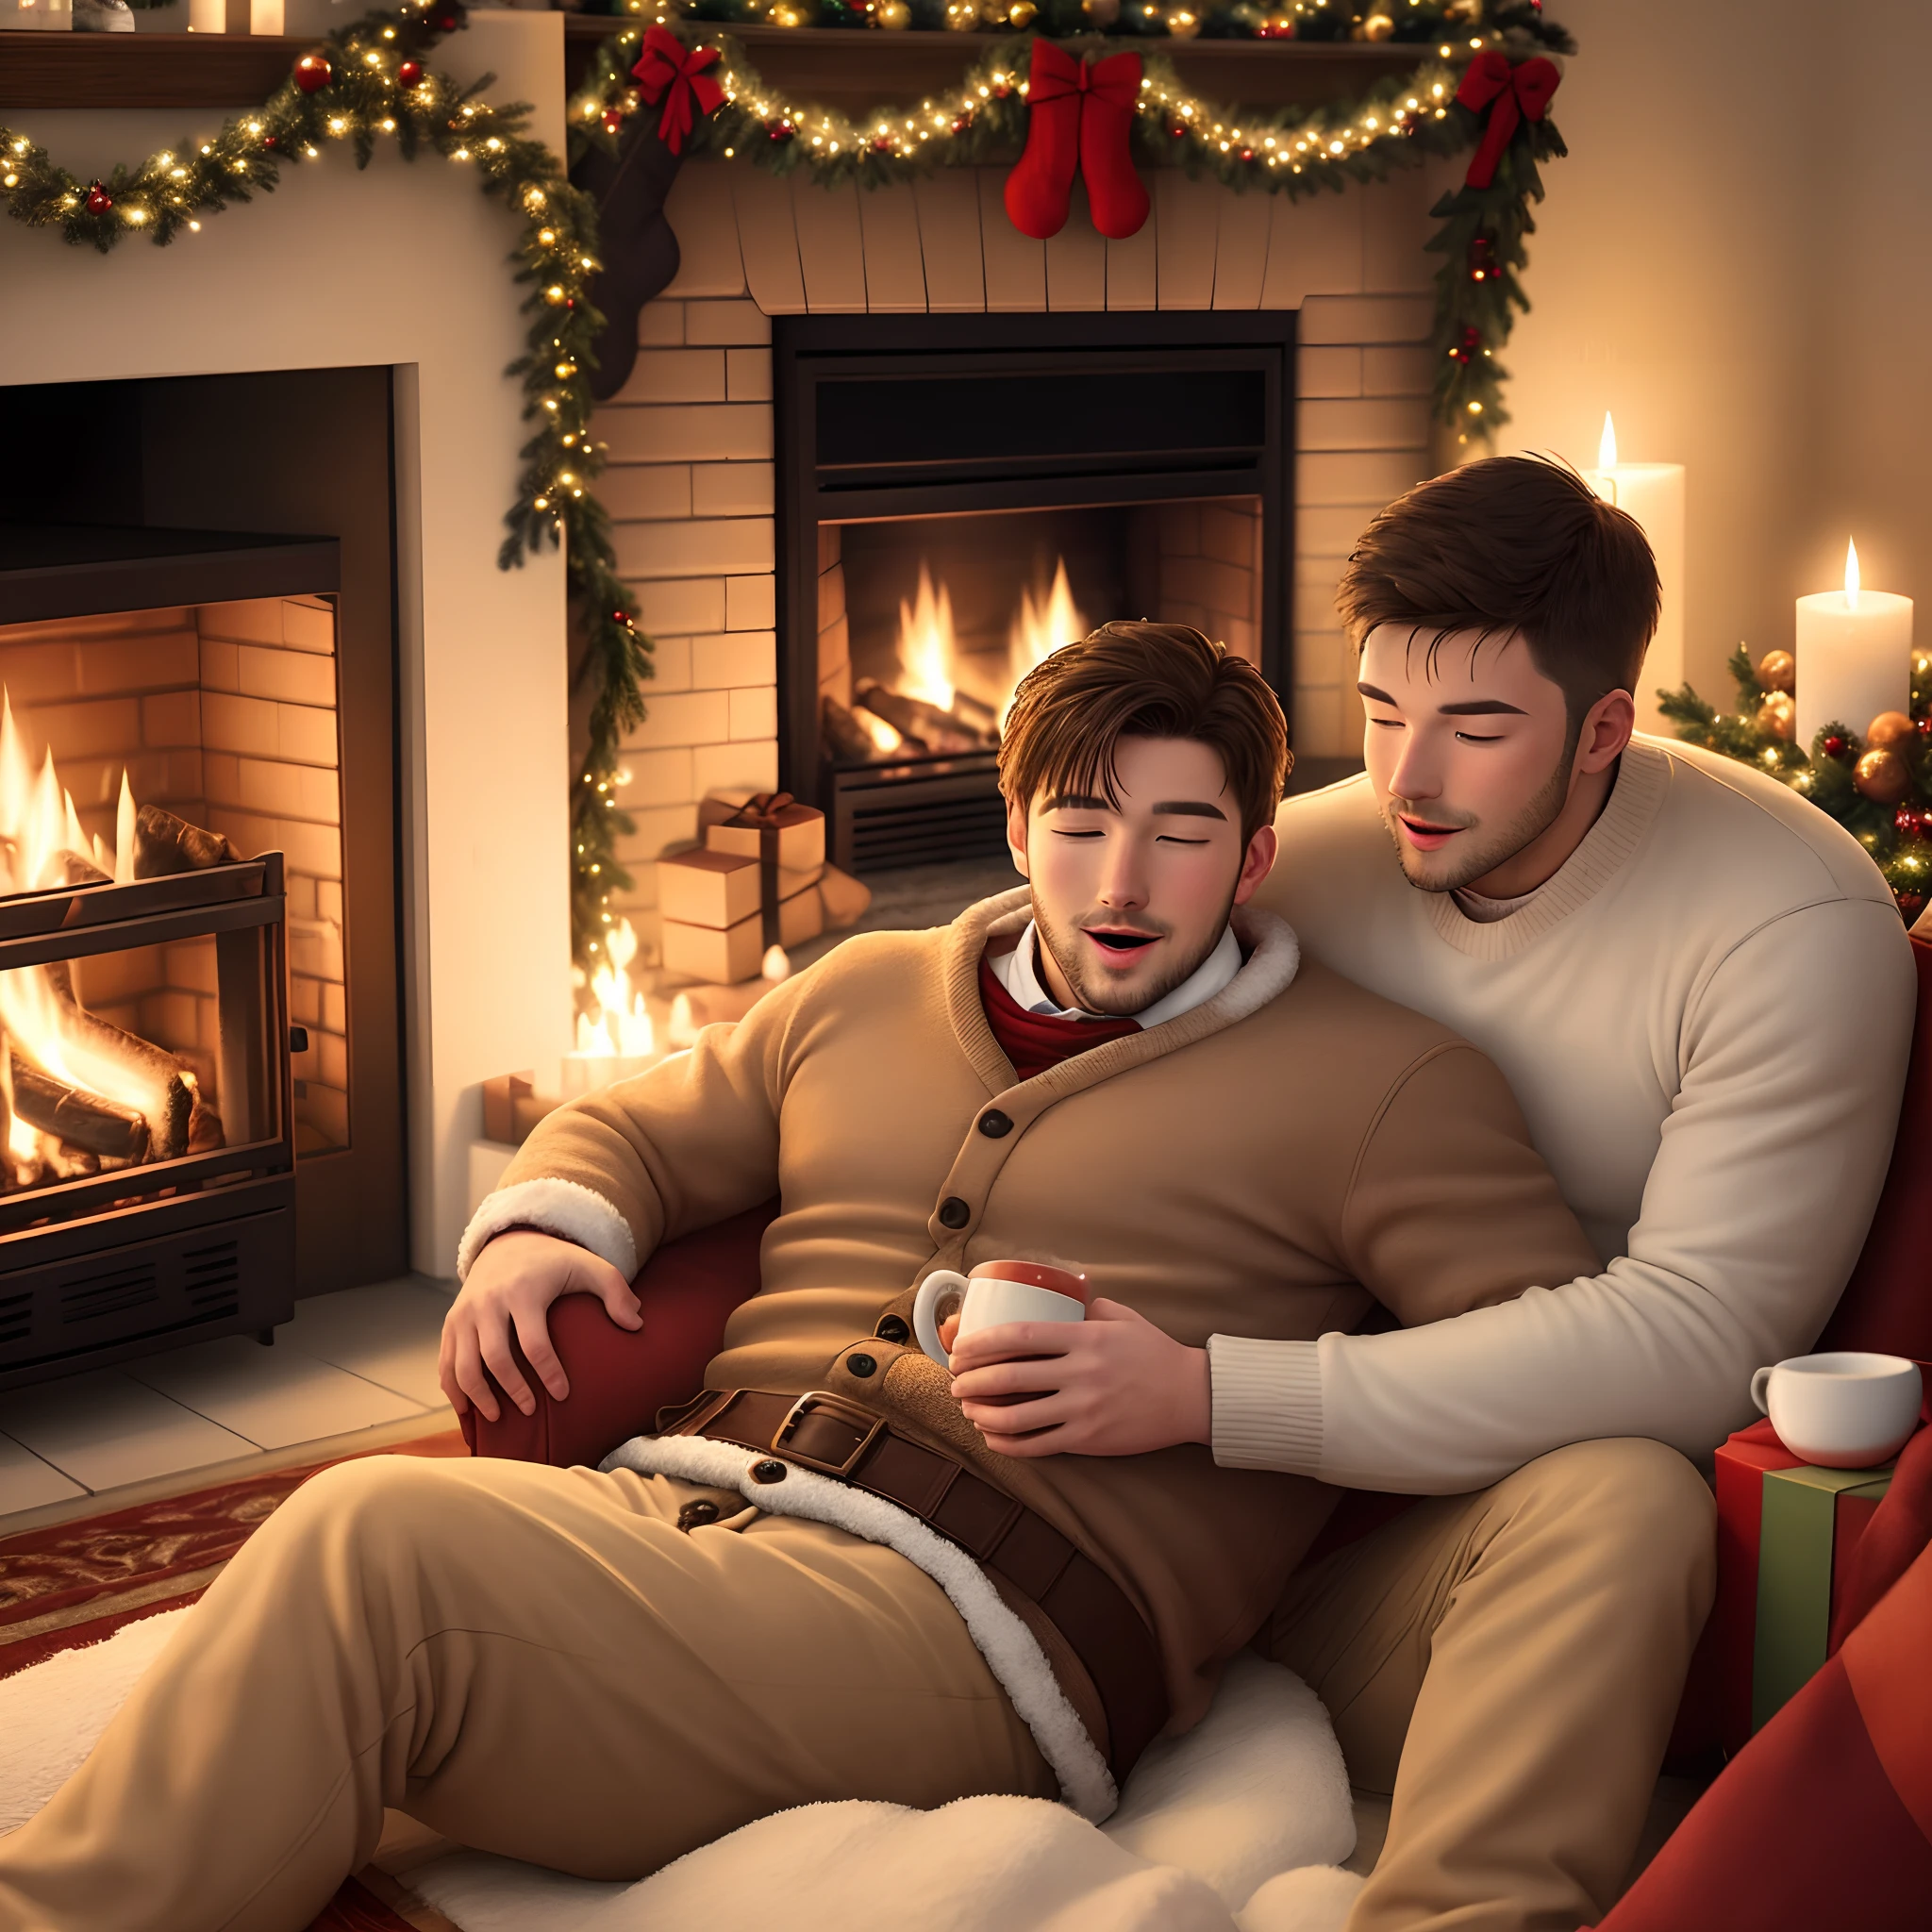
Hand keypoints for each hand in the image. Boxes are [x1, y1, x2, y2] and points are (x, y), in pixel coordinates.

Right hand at [439, 1229, 640, 1421]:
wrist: (508, 1243)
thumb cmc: (554, 1262)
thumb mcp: (590, 1266)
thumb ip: (616, 1290)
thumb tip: (636, 1324)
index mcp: (523, 1291)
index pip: (535, 1343)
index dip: (549, 1374)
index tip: (562, 1395)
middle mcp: (488, 1302)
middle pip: (494, 1358)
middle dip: (513, 1390)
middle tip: (532, 1411)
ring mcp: (464, 1313)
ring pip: (462, 1365)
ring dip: (478, 1396)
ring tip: (498, 1417)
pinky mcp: (451, 1322)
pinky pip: (445, 1361)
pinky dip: (452, 1388)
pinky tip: (466, 1408)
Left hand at [945, 1298, 1210, 1458]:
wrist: (1189, 1396)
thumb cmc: (1153, 1352)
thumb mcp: (1122, 1317)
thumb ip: (1086, 1306)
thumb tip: (1056, 1294)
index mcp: (1085, 1338)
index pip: (1020, 1336)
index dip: (981, 1342)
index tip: (960, 1347)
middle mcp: (1081, 1373)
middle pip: (1010, 1377)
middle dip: (972, 1380)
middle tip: (955, 1380)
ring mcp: (1084, 1409)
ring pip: (1017, 1417)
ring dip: (982, 1415)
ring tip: (968, 1409)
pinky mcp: (1089, 1439)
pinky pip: (1038, 1445)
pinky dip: (1008, 1444)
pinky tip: (993, 1437)